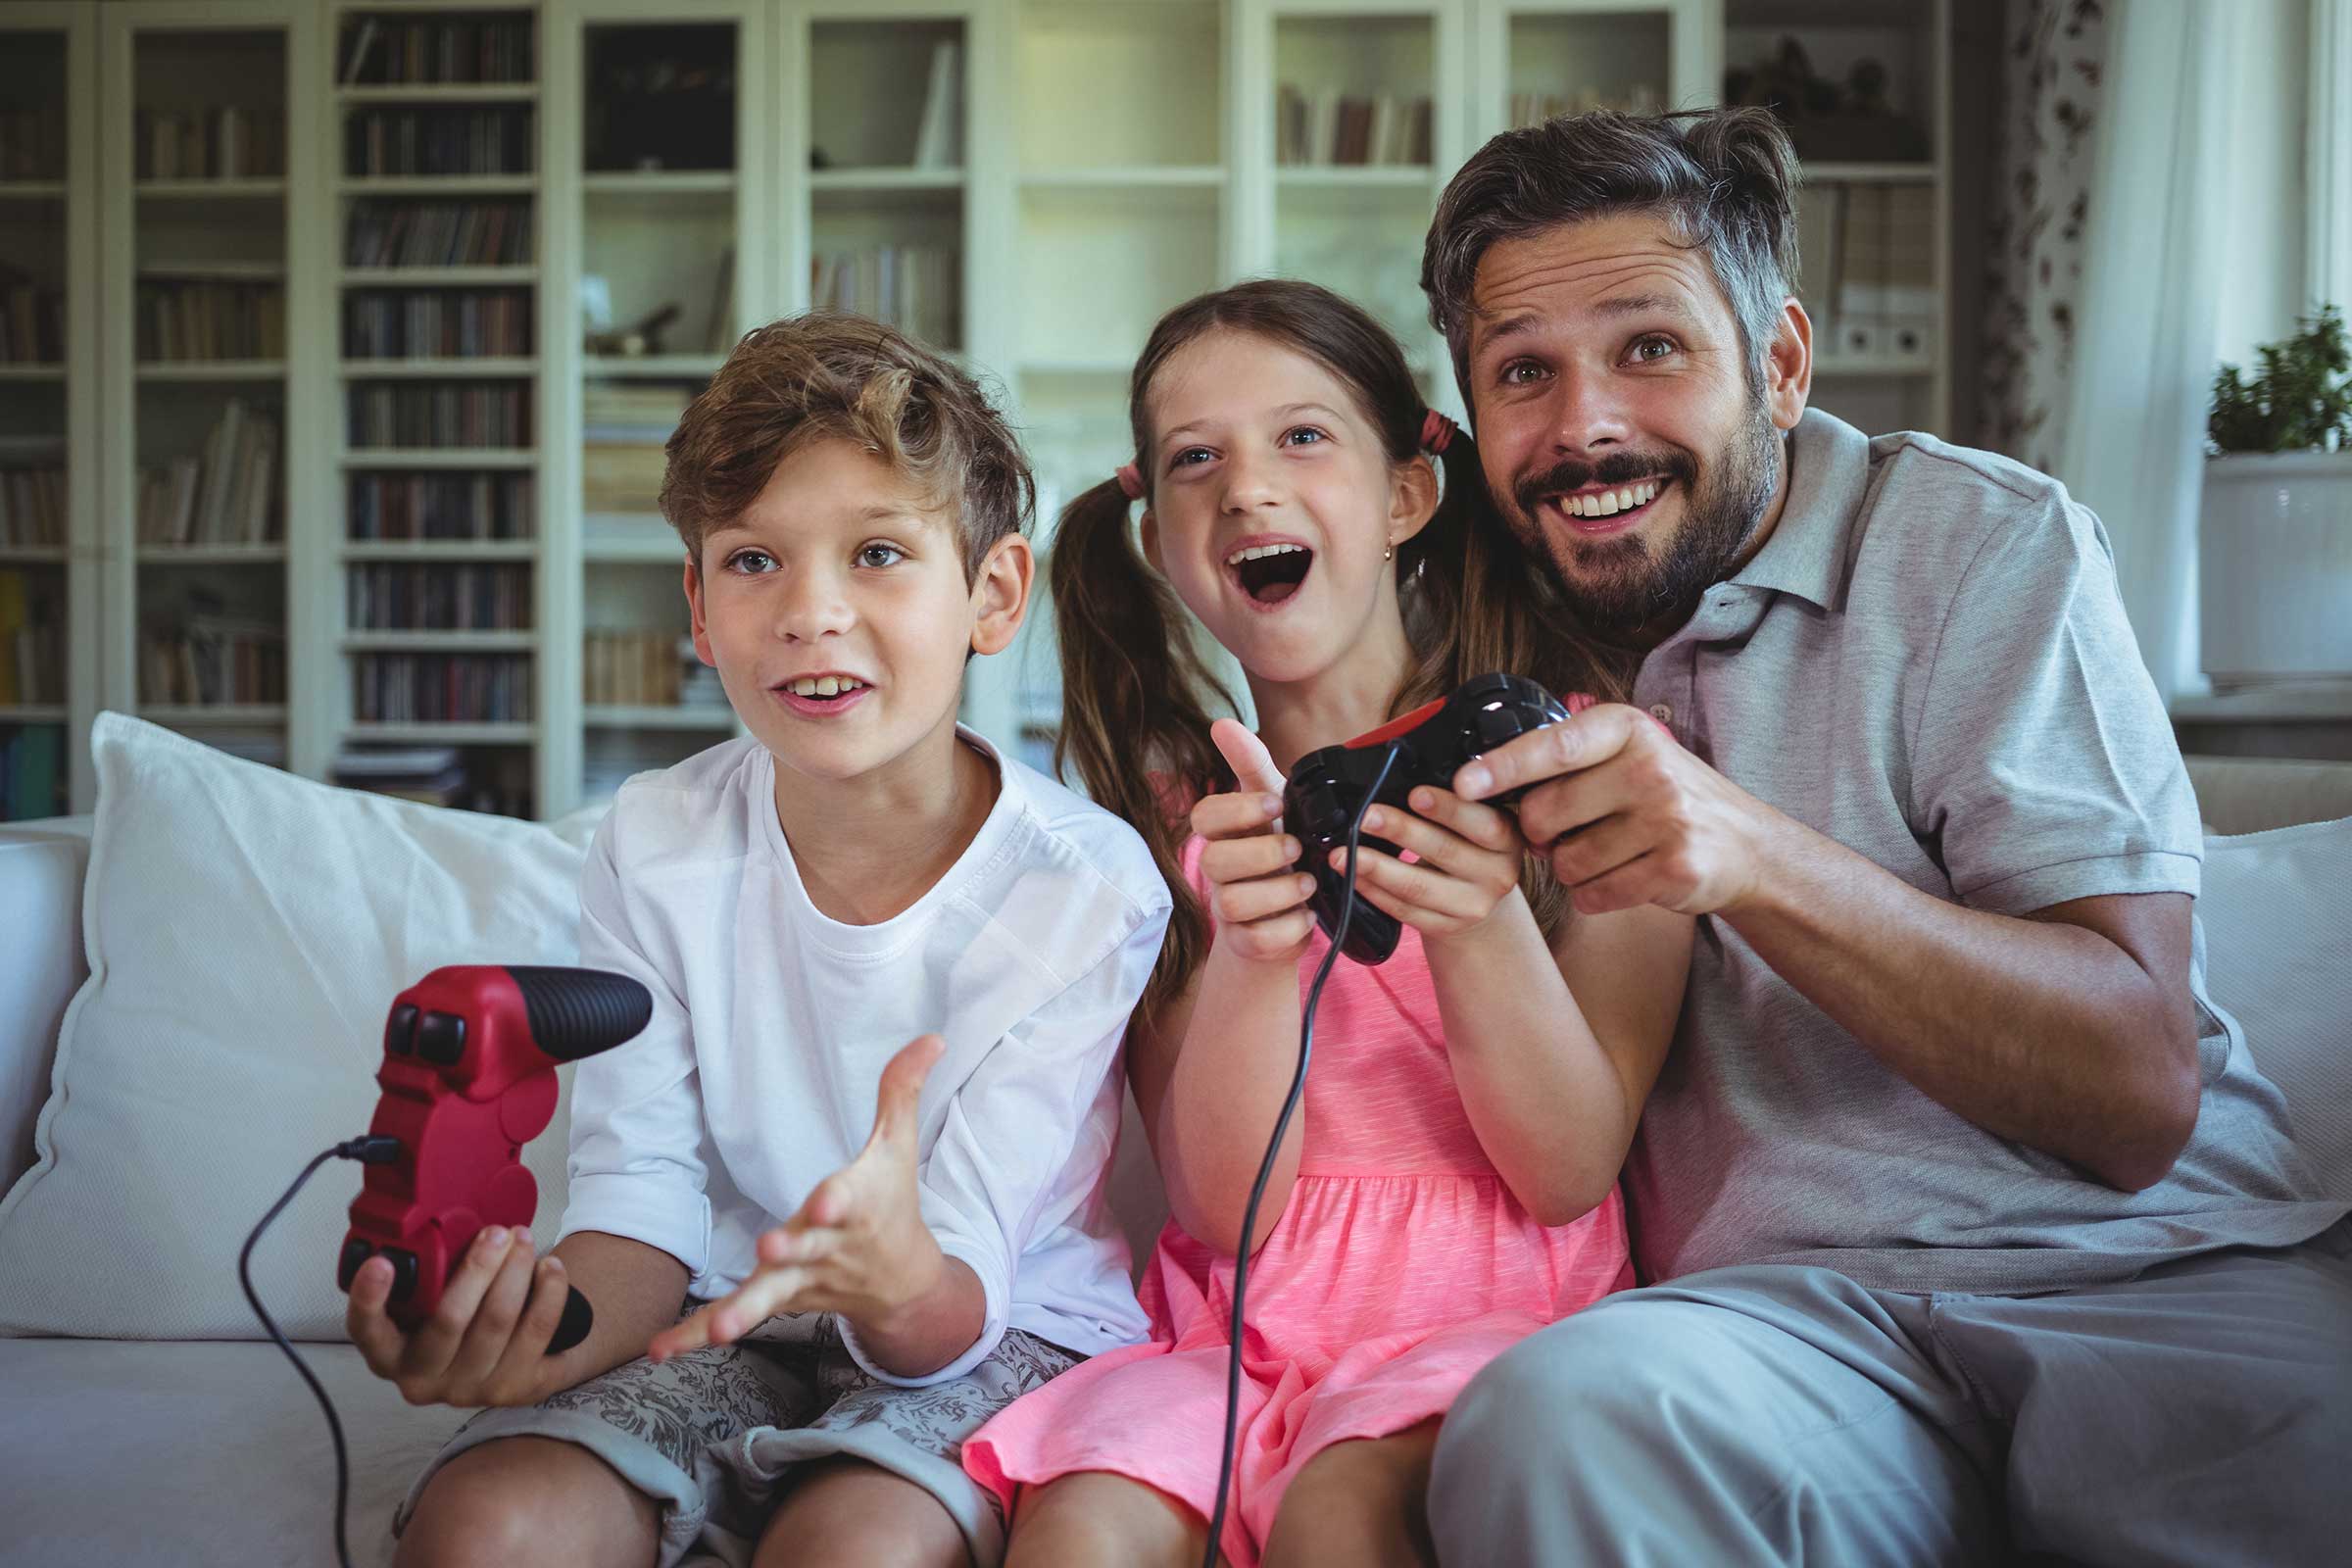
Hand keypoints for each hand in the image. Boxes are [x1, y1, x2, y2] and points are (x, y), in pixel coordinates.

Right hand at [347, 1224, 573, 1406]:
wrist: (514, 1360)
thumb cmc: (466, 1319)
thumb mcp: (433, 1301)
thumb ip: (429, 1277)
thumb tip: (446, 1225)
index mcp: (390, 1354)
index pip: (367, 1330)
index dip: (369, 1298)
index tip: (380, 1262)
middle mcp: (425, 1379)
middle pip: (449, 1319)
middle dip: (477, 1267)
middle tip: (495, 1233)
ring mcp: (470, 1389)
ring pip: (497, 1321)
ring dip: (516, 1270)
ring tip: (523, 1240)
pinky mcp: (516, 1389)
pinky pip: (537, 1332)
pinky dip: (549, 1291)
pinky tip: (549, 1268)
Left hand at [649, 1034, 946, 1361]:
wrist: (901, 1283)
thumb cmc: (893, 1203)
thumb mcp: (899, 1145)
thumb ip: (901, 1090)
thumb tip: (931, 1037)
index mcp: (857, 1205)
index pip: (848, 1201)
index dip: (837, 1201)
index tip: (826, 1202)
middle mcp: (828, 1247)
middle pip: (806, 1250)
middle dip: (789, 1251)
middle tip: (768, 1250)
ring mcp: (800, 1279)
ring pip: (770, 1295)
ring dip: (743, 1310)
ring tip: (722, 1327)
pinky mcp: (777, 1299)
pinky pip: (734, 1316)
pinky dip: (697, 1333)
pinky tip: (661, 1348)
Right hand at [1191, 719, 1316, 965]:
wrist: (1289, 916)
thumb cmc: (1280, 852)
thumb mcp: (1275, 805)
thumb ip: (1251, 765)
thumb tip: (1221, 723)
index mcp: (1225, 833)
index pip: (1205, 817)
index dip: (1238, 810)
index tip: (1275, 805)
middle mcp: (1219, 871)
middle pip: (1215, 861)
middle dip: (1262, 854)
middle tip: (1297, 849)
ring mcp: (1228, 910)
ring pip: (1232, 903)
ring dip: (1279, 892)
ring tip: (1308, 884)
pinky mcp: (1245, 943)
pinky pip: (1258, 939)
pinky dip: (1290, 928)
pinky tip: (1309, 915)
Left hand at [1327, 784, 1529, 946]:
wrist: (1481, 899)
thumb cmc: (1471, 845)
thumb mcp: (1479, 820)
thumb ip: (1456, 802)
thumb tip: (1405, 774)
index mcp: (1507, 840)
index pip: (1483, 823)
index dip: (1448, 809)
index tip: (1415, 794)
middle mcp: (1497, 875)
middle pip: (1444, 852)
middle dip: (1400, 831)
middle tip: (1367, 816)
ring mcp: (1472, 906)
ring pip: (1418, 887)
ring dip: (1375, 867)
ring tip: (1343, 853)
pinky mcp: (1446, 927)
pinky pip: (1404, 910)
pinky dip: (1373, 891)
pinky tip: (1353, 876)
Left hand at [1453, 703, 1778, 916]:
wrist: (1745, 846)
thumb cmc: (1665, 797)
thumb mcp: (1626, 756)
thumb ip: (1565, 762)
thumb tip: (1483, 785)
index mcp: (1627, 730)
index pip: (1553, 747)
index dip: (1502, 767)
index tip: (1463, 784)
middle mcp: (1649, 768)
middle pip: (1543, 814)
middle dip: (1539, 834)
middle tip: (1565, 833)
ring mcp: (1666, 820)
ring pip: (1564, 862)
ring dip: (1569, 868)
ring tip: (1606, 853)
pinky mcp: (1675, 869)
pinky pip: (1593, 894)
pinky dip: (1593, 895)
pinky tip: (1621, 878)